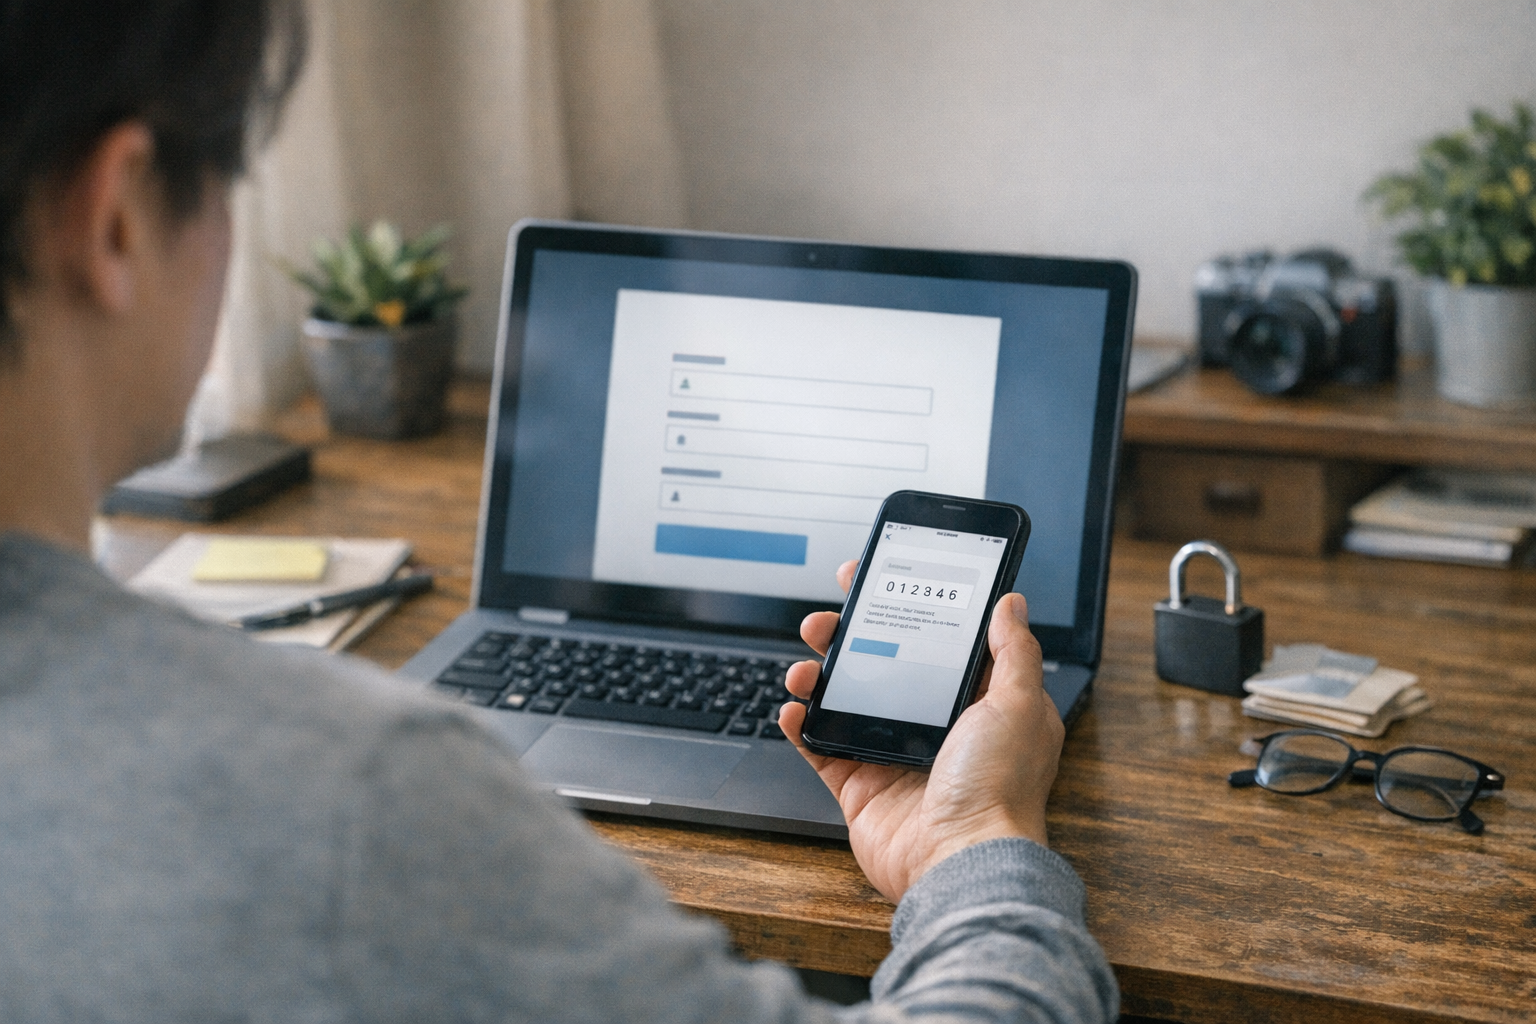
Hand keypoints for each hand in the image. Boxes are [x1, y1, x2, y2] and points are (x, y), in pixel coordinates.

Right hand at [778, 560, 1064, 903]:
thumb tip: (1011, 602)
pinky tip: (793, 707)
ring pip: (847, 701)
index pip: (938, 644)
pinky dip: (801, 726)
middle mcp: (936, 729)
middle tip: (828, 615)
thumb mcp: (1020, 705)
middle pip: (883, 666)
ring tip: (805, 663)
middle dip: (851, 635)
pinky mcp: (861, 787)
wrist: (959, 862)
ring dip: (820, 675)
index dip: (908, 610)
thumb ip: (1014, 650)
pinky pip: (822, 748)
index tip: (880, 581)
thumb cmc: (999, 790)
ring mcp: (894, 757)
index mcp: (977, 707)